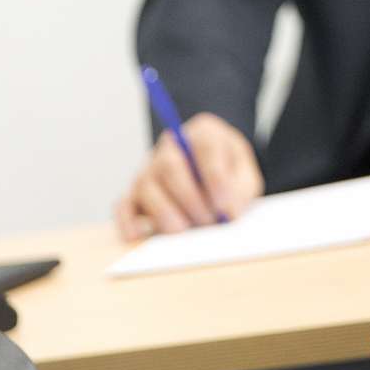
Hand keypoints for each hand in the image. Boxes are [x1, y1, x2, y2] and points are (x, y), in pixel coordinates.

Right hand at [113, 112, 263, 239]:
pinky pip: (123, 205)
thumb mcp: (246, 173)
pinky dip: (127, 221)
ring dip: (164, 212)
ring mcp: (150, 169)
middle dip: (189, 198)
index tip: (225, 206)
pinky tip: (138, 236)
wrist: (213, 172)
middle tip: (207, 222)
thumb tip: (228, 213)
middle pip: (171, 166)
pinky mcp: (135, 194)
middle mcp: (171, 147)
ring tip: (183, 232)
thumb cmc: (229, 171)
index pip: (205, 147)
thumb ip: (241, 189)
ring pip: (146, 185)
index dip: (215, 178)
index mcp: (204, 133)